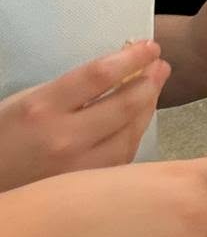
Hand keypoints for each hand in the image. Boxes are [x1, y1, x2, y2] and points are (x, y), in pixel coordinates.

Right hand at [0, 41, 168, 189]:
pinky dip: (134, 136)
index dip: (132, 57)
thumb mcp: (27, 101)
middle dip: (150, 82)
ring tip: (153, 89)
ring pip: (130, 135)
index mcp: (42, 107)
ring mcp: (77, 168)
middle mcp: (63, 139)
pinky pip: (122, 159)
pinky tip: (138, 121)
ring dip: (148, 108)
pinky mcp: (85, 189)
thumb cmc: (3, 137)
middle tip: (161, 66)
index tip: (150, 47)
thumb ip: (70, 89)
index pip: (100, 75)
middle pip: (124, 105)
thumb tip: (118, 72)